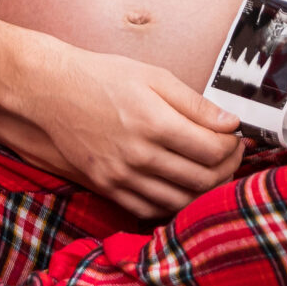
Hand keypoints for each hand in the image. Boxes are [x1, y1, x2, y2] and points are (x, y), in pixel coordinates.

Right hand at [0, 19, 242, 219]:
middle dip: (226, 169)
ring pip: (180, 201)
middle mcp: (139, 154)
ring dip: (204, 190)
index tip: (235, 138)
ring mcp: (121, 175)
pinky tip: (179, 187)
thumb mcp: (153, 76)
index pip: (213, 150)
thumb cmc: (102, 77)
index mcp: (154, 122)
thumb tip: (230, 123)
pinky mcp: (106, 186)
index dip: (233, 146)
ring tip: (209, 172)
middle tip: (228, 156)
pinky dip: (172, 204)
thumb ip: (194, 103)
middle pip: (203, 179)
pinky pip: (150, 209)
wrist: (51, 90)